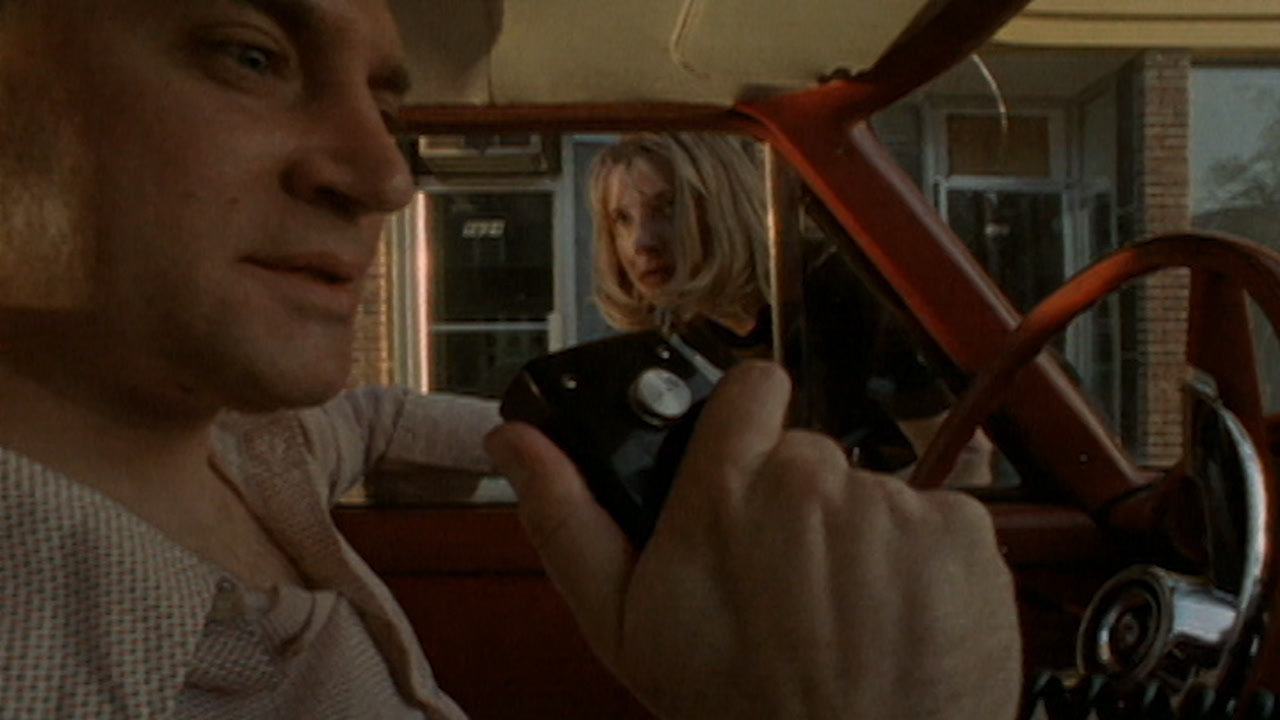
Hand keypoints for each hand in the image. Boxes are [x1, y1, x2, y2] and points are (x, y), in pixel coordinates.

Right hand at [485, 361, 1020, 719]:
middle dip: (802, 502)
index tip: (752, 456)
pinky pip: (941, 520)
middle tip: (791, 578)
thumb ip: (564, 515)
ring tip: (845, 612)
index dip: (751, 420)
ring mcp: (893, 505)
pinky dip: (926, 562)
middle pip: (812, 454)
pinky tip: (898, 617)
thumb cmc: (738, 708)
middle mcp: (811, 482)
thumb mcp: (623, 623)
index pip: (752, 388)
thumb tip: (514, 439)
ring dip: (863, 539)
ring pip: (875, 493)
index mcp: (725, 491)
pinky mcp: (961, 533)